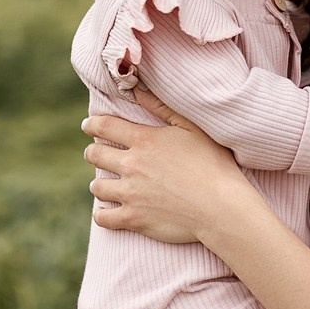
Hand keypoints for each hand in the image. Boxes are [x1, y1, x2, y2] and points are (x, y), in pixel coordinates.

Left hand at [84, 89, 258, 243]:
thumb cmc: (214, 165)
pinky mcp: (133, 219)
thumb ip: (162, 108)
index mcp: (144, 141)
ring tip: (105, 186)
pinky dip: (102, 214)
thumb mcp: (192, 128)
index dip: (92, 125)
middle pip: (95, 155)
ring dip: (99, 184)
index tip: (88, 126)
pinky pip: (103, 217)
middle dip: (93, 153)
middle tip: (95, 154)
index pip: (104, 127)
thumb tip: (138, 89)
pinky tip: (106, 212)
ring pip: (97, 187)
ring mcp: (130, 194)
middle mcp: (132, 165)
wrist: (221, 207)